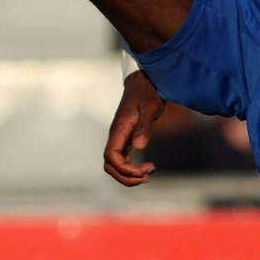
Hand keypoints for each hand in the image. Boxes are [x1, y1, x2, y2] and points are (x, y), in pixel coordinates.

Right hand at [103, 70, 164, 185]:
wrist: (143, 82)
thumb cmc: (147, 93)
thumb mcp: (149, 107)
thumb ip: (144, 126)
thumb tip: (139, 147)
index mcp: (118, 130)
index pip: (111, 156)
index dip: (124, 168)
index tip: (142, 170)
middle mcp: (116, 136)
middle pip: (110, 165)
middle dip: (126, 177)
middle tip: (147, 176)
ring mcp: (119, 138)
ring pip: (114, 165)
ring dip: (129, 175)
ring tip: (148, 173)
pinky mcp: (125, 139)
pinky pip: (122, 160)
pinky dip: (131, 168)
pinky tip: (146, 166)